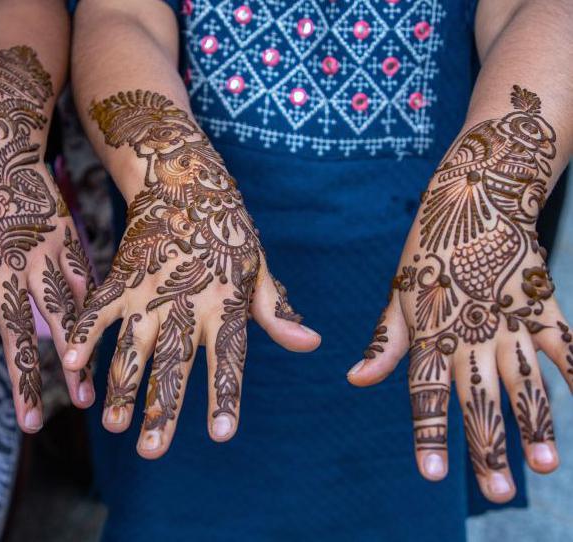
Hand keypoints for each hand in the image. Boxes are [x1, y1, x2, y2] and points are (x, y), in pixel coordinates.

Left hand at [0, 46, 93, 432]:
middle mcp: (1, 259)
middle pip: (14, 329)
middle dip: (23, 380)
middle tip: (32, 422)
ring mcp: (37, 247)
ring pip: (56, 311)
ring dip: (69, 357)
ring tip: (79, 396)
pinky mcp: (62, 233)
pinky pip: (80, 278)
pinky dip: (89, 312)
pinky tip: (99, 341)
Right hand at [62, 90, 320, 457]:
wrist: (183, 177)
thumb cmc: (226, 228)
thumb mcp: (258, 265)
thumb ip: (273, 309)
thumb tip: (310, 344)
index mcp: (226, 305)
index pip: (229, 361)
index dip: (223, 397)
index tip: (220, 435)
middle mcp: (188, 303)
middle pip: (174, 367)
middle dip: (162, 411)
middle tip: (152, 451)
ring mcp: (151, 290)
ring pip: (133, 348)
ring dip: (121, 388)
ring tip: (113, 424)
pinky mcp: (122, 276)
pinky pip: (99, 310)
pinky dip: (85, 333)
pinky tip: (73, 362)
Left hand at [349, 86, 566, 501]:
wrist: (474, 194)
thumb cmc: (428, 250)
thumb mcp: (398, 293)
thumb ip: (385, 342)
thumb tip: (355, 381)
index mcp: (429, 333)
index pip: (425, 394)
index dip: (429, 435)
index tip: (433, 475)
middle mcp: (468, 333)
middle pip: (479, 400)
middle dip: (489, 449)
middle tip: (498, 493)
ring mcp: (509, 321)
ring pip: (525, 383)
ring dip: (537, 426)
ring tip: (546, 467)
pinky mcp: (542, 304)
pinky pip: (567, 346)